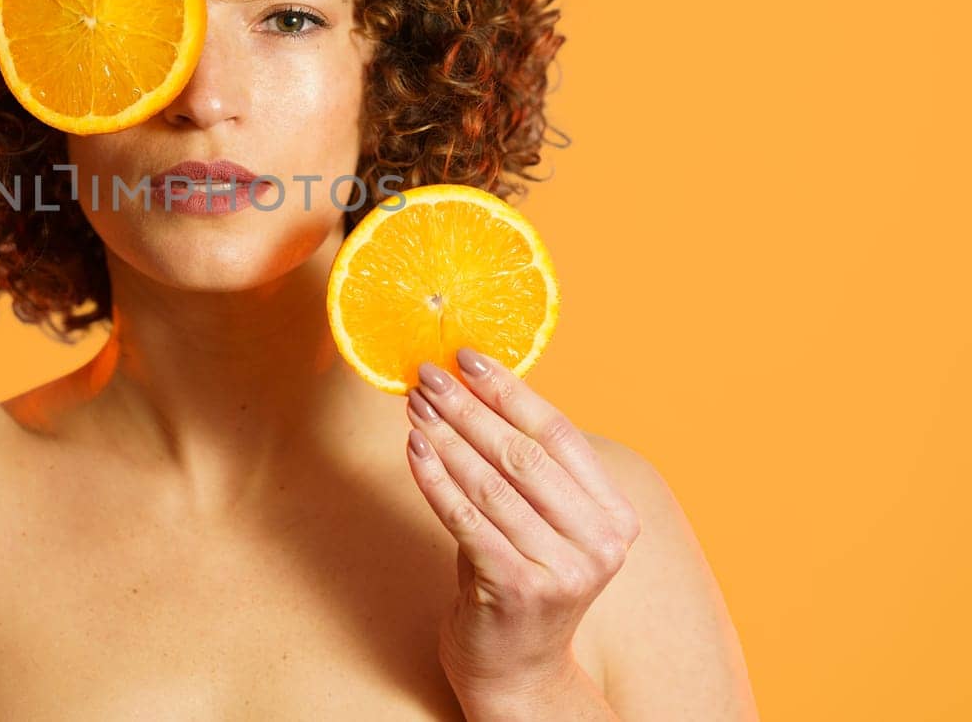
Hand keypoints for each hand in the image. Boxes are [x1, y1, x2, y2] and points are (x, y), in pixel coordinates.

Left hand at [404, 347, 642, 697]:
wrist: (516, 669)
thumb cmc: (518, 579)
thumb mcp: (535, 521)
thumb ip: (521, 467)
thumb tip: (469, 387)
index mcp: (614, 516)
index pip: (559, 434)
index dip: (510, 391)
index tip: (468, 357)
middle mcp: (600, 542)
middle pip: (523, 454)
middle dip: (469, 408)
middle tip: (429, 376)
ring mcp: (563, 569)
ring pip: (491, 484)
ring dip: (446, 437)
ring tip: (415, 407)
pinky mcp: (518, 589)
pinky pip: (466, 520)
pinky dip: (435, 479)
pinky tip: (412, 449)